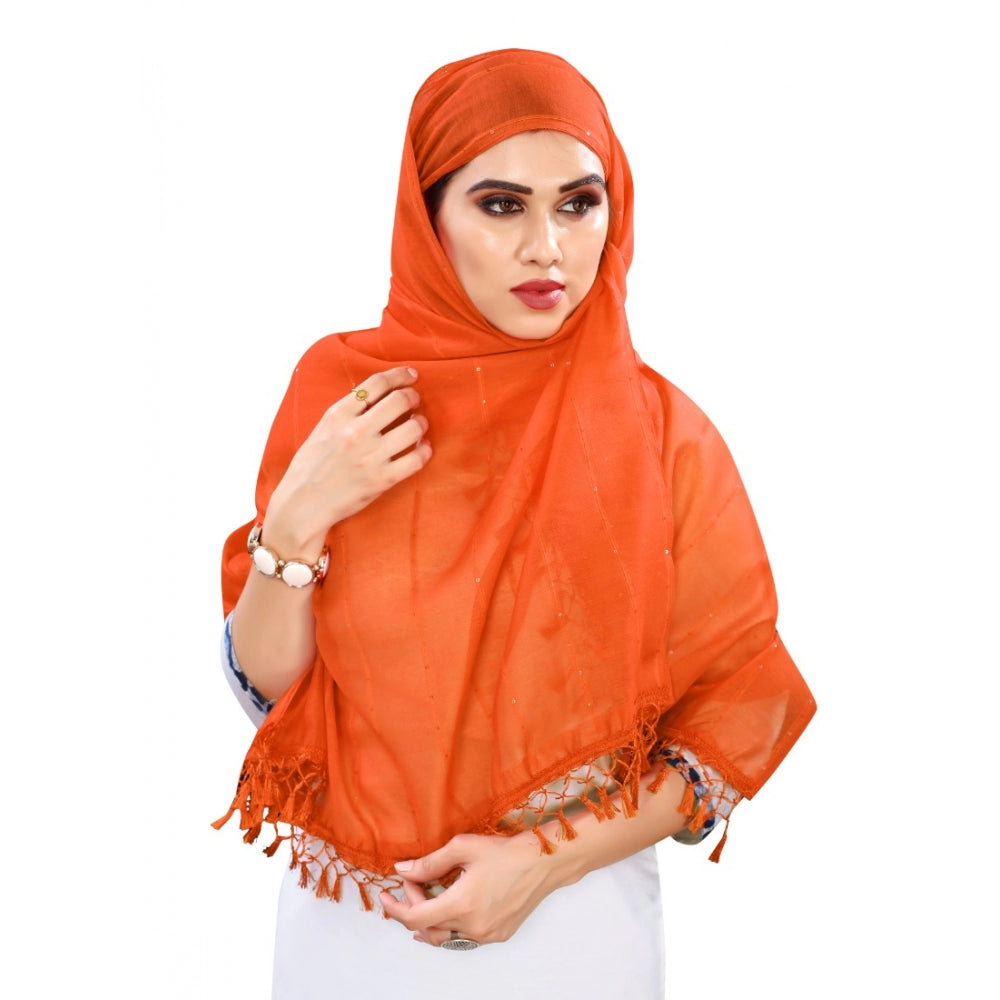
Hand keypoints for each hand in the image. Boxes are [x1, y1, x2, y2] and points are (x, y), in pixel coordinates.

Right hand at [264, 366, 430, 554]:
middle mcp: (356, 432)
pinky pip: (417, 458)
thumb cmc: (310, 468)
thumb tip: (377, 397)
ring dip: (421, 424)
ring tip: (418, 427)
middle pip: (400, 400)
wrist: (302, 505)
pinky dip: (424, 451)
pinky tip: (421, 449)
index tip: (410, 375)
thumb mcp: (322, 429)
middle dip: (413, 397)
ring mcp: (370, 456)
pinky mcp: (382, 479)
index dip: (399, 375)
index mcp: (337, 415)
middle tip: (415, 402)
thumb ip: (347, 413)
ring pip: (414, 427)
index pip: (376, 383)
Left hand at [379, 831, 558, 946]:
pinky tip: (449, 914)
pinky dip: (450, 927)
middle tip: (413, 882)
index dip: (395, 907)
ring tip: (422, 904)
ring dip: (429, 922)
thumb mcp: (463, 848)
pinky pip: (464, 939)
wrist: (543, 862)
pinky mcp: (498, 935)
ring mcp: (487, 935)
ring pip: (446, 938)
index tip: (387, 894)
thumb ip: (429, 862)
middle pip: (428, 928)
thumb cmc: (505, 852)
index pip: (414, 918)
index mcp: (461, 904)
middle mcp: (473, 926)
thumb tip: (402, 870)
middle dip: (413, 905)